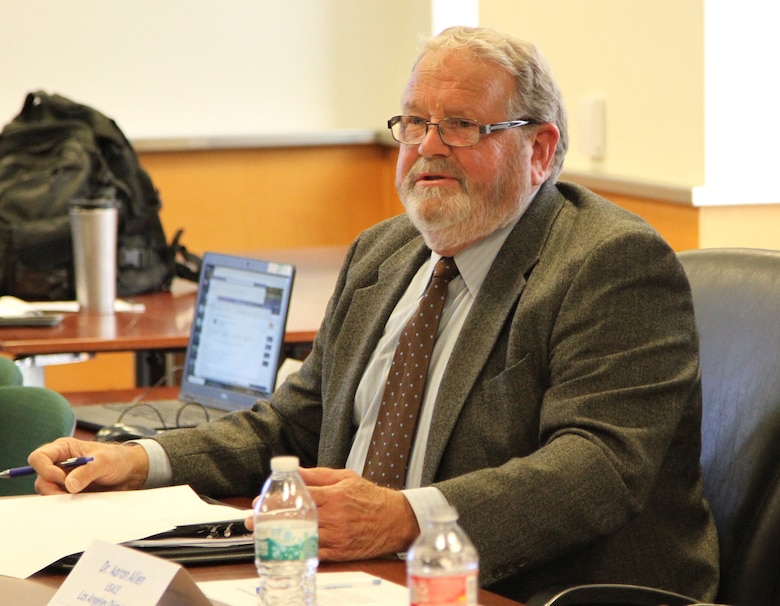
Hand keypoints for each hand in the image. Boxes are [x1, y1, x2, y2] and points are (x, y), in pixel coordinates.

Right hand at [28, 437, 149, 494]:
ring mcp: (63, 478)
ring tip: (79, 496)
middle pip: (40, 478)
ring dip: (59, 497)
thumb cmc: (117, 459)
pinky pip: (58, 499)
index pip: (39, 457)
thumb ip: (87, 471)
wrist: (129, 472)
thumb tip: (69, 485)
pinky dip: (65, 502)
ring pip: (47, 491)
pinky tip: (80, 500)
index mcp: (64, 449)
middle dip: (52, 488)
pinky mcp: (68, 491)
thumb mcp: (105, 462)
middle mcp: (59, 463)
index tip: (63, 478)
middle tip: (71, 493)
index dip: (46, 469)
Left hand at [245, 467, 418, 560]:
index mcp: (334, 496)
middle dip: (271, 520)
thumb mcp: (345, 477)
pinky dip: (297, 550)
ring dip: (279, 537)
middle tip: (252, 522)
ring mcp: (337, 537)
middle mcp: (334, 517)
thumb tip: (294, 471)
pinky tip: (283, 548)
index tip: (259, 502)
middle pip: (295, 519)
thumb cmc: (370, 497)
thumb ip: (317, 475)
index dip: (276, 500)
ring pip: (302, 538)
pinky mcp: (340, 552)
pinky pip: (314, 552)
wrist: (395, 520)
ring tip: (262, 535)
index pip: (299, 497)